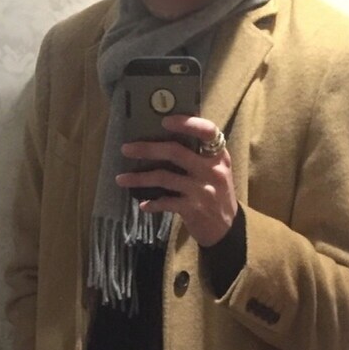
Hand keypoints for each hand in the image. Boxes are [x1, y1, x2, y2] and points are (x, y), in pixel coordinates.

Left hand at [116, 114, 237, 248]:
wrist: (227, 228)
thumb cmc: (216, 194)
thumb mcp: (215, 171)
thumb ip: (198, 156)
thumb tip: (164, 139)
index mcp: (218, 156)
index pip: (207, 131)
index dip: (187, 123)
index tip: (165, 121)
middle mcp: (212, 170)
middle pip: (175, 152)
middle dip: (147, 149)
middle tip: (126, 149)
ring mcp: (202, 190)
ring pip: (164, 177)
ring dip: (139, 178)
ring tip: (121, 179)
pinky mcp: (193, 208)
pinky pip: (166, 202)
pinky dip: (152, 203)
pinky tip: (143, 204)